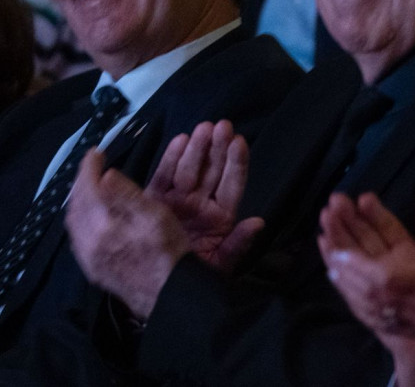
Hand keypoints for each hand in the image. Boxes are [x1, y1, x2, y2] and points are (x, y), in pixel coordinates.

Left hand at [65, 149, 188, 320]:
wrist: (168, 296)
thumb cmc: (168, 251)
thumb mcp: (155, 216)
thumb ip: (128, 195)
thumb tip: (105, 174)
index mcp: (103, 226)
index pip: (87, 189)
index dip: (89, 167)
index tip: (96, 152)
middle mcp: (88, 242)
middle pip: (75, 205)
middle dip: (81, 182)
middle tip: (91, 167)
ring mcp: (87, 259)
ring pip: (73, 222)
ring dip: (79, 200)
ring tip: (91, 187)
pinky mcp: (91, 269)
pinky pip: (77, 237)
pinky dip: (81, 218)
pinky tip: (92, 216)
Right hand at [150, 120, 262, 271]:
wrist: (159, 287)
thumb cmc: (194, 276)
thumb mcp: (221, 264)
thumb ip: (238, 244)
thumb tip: (258, 222)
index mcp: (221, 216)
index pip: (232, 185)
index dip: (236, 164)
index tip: (239, 142)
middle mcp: (201, 203)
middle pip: (212, 171)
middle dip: (218, 148)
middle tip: (222, 126)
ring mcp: (179, 200)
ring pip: (190, 169)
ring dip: (197, 148)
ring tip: (204, 129)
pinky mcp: (156, 201)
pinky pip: (164, 176)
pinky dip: (171, 158)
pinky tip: (180, 140)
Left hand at [319, 193, 414, 355]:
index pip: (380, 277)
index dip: (355, 262)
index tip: (335, 244)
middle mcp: (405, 304)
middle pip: (362, 284)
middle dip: (342, 253)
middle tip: (325, 224)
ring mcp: (401, 317)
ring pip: (360, 297)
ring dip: (341, 271)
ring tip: (325, 242)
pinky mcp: (399, 322)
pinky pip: (366, 309)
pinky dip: (349, 290)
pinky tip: (336, 272)